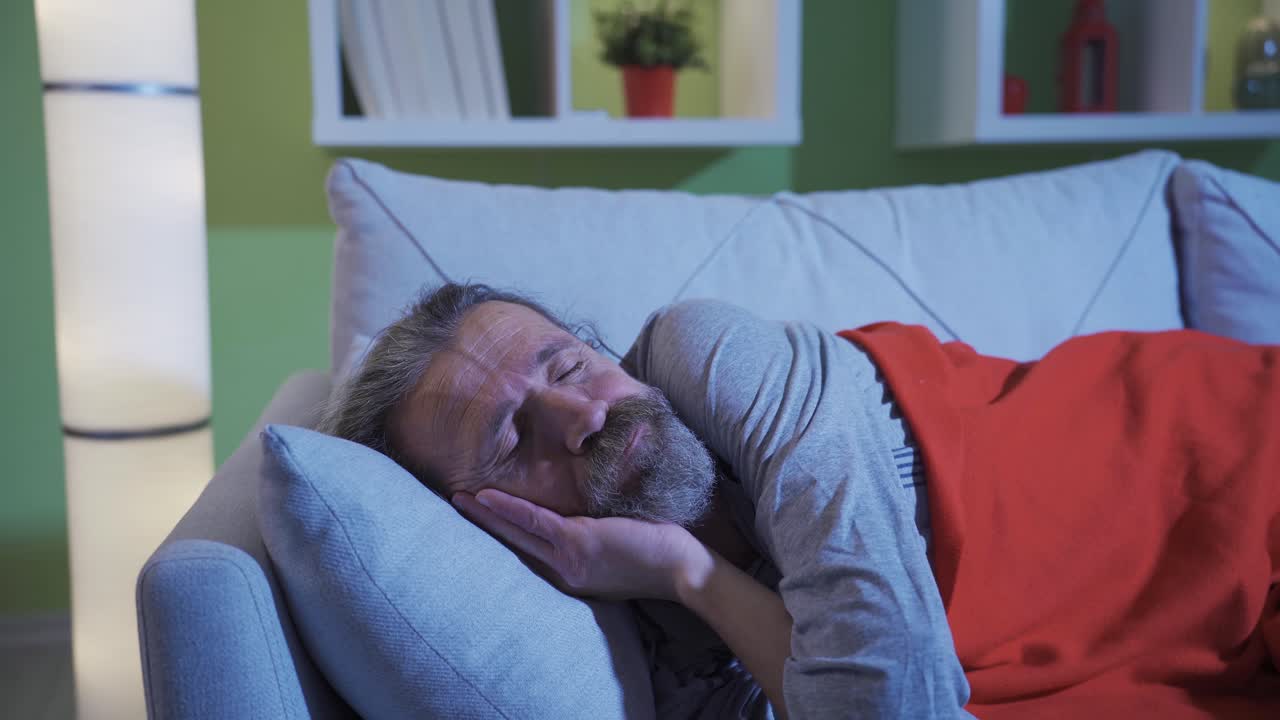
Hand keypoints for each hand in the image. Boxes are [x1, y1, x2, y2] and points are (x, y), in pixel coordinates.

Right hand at [452, 489, 708, 601]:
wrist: (683, 570)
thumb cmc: (658, 556)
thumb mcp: (614, 551)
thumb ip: (590, 540)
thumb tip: (578, 516)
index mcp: (571, 576)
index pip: (528, 555)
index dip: (501, 537)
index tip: (478, 524)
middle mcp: (563, 574)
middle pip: (513, 547)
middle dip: (481, 527)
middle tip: (453, 508)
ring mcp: (568, 560)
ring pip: (516, 533)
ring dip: (485, 515)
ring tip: (458, 500)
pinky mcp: (577, 542)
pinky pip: (534, 521)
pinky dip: (508, 508)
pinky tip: (486, 497)